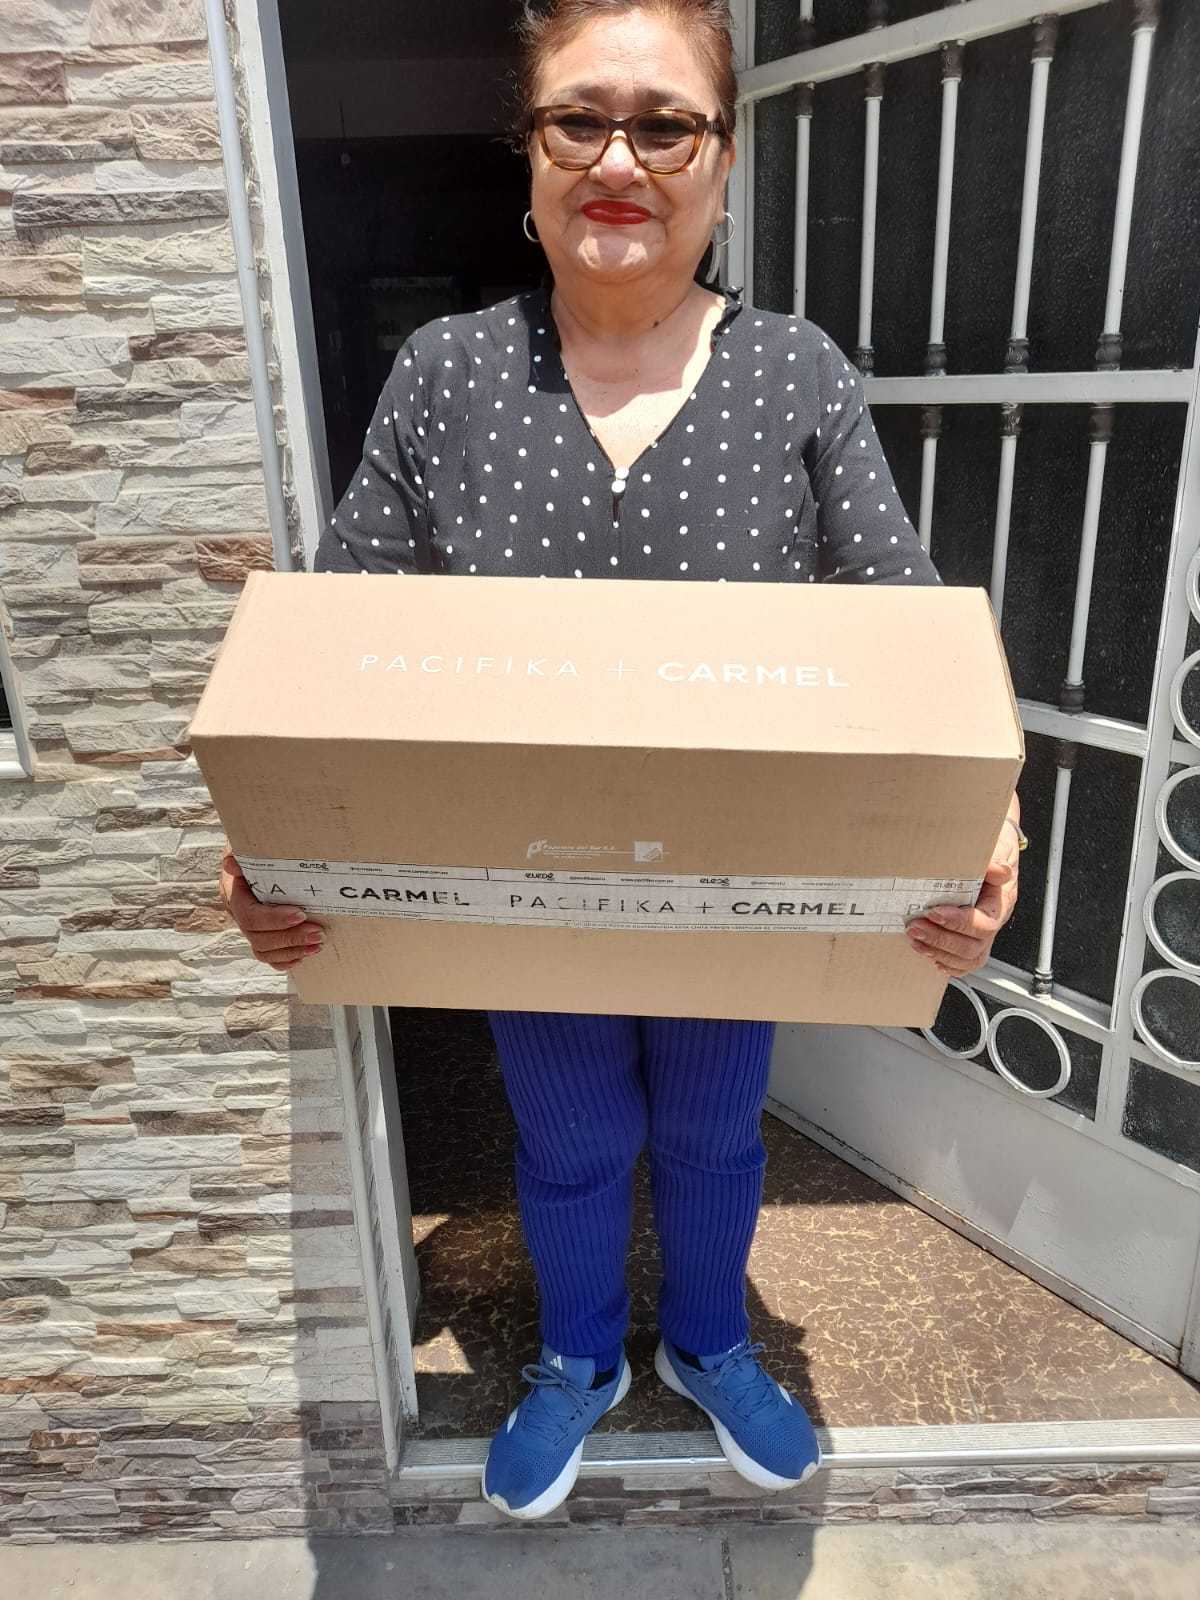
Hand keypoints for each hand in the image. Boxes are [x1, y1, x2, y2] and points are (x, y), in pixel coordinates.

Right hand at [219, 850, 324, 971]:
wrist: (259, 852)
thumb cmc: (257, 849)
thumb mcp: (247, 846)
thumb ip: (241, 854)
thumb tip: (231, 864)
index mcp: (235, 894)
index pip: (250, 916)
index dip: (274, 920)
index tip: (300, 914)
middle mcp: (240, 914)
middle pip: (258, 938)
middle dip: (290, 938)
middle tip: (318, 933)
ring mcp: (252, 927)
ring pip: (264, 951)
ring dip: (292, 950)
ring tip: (318, 944)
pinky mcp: (265, 934)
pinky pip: (270, 957)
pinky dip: (287, 959)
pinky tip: (305, 954)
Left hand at [904, 817, 1020, 978]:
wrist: (995, 853)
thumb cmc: (994, 852)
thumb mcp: (997, 849)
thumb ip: (995, 860)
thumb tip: (998, 869)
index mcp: (1000, 903)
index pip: (984, 924)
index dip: (959, 923)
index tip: (934, 912)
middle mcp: (992, 922)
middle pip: (973, 947)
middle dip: (941, 940)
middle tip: (915, 927)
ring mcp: (981, 934)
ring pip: (966, 958)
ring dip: (938, 952)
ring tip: (914, 939)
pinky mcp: (969, 939)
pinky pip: (962, 963)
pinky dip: (944, 962)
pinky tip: (927, 952)